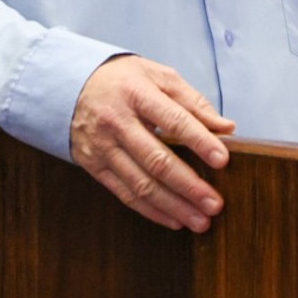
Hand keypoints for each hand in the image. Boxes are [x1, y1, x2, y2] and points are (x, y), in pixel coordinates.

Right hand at [70, 56, 234, 232]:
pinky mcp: (94, 166)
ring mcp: (102, 147)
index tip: (223, 160)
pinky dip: (151, 211)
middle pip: (157, 160)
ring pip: (141, 184)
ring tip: (200, 221)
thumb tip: (227, 127)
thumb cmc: (124, 81)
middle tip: (215, 204)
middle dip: (189, 186)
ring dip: (174, 206)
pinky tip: (174, 220)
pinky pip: (125, 194)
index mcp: (136, 93)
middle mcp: (116, 121)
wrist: (70, 86)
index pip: (173, 120)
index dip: (199, 141)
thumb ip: (193, 101)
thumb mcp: (157, 76)